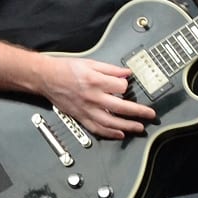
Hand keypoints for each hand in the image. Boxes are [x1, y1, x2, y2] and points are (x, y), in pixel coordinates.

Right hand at [42, 56, 157, 140]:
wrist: (46, 77)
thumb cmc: (66, 69)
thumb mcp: (90, 63)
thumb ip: (110, 69)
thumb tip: (126, 73)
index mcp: (95, 80)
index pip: (120, 87)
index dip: (126, 87)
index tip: (127, 86)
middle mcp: (92, 96)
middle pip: (120, 107)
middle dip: (138, 112)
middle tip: (150, 115)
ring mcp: (86, 109)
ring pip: (110, 122)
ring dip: (127, 126)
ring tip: (139, 127)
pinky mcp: (80, 116)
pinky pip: (97, 128)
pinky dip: (109, 133)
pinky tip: (120, 134)